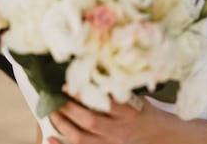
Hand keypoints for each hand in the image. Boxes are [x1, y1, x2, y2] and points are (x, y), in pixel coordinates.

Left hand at [47, 95, 163, 143]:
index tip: (66, 86)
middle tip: (53, 98)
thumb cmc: (141, 110)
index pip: (103, 102)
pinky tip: (49, 137)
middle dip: (67, 109)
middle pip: (89, 121)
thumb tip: (89, 70)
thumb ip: (114, 88)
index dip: (83, 94)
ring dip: (62, 125)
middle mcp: (119, 130)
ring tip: (50, 112)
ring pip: (82, 139)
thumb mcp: (134, 96)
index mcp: (128, 112)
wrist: (157, 135)